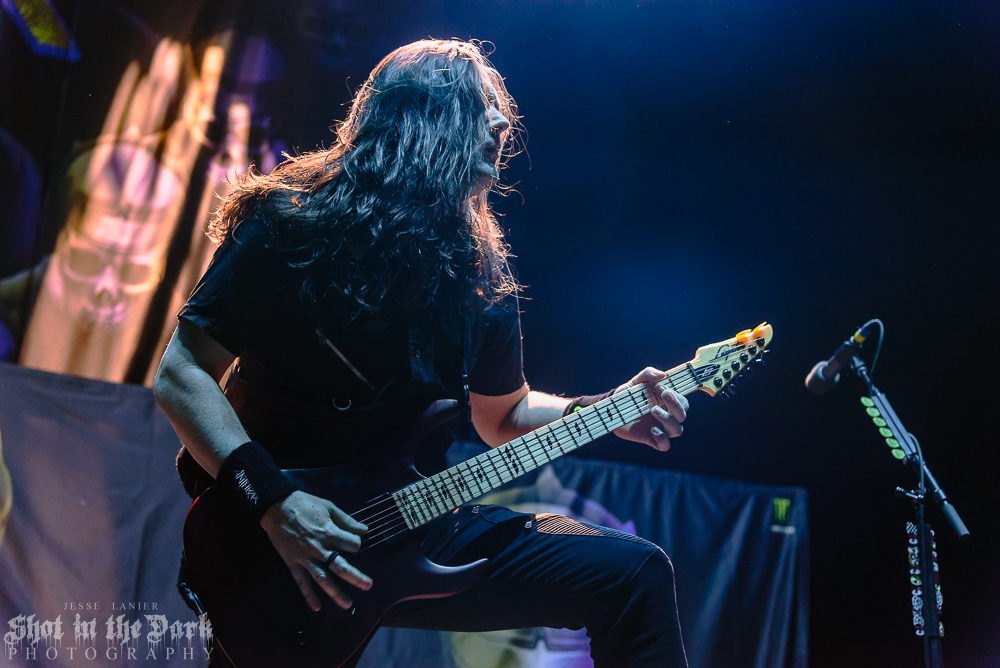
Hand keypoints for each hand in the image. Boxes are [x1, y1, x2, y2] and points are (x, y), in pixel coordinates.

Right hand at [259, 491, 372, 611]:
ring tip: (347, 604)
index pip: (351, 545)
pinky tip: (316, 607)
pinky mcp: (293, 563)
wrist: (277, 507)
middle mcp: (319, 548)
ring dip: (336, 593)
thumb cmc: (305, 505)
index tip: (353, 542)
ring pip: (323, 579)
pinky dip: (308, 595)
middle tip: (368, 586)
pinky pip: (302, 582)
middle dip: (356, 578)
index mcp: (329, 532)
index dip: (355, 543)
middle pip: (341, 567)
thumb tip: (365, 529)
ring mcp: (305, 558)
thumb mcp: (329, 507)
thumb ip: (347, 520)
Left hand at [613, 367, 688, 451]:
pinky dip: (662, 439)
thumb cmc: (629, 394)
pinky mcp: (651, 439)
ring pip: (677, 430)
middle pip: (683, 415)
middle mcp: (668, 416)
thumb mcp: (636, 381)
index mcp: (668, 403)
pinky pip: (664, 445)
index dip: (676, 396)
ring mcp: (660, 428)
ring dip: (668, 419)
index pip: (683, 402)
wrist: (612, 410)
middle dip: (675, 405)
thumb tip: (662, 374)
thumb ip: (648, 373)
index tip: (659, 387)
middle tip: (661, 395)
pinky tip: (652, 430)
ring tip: (653, 410)